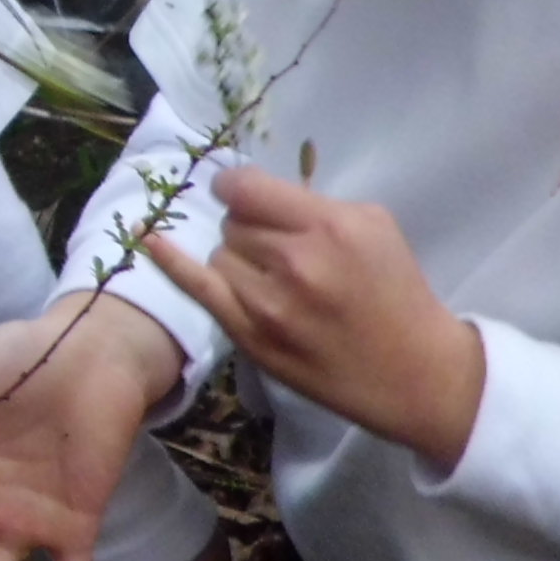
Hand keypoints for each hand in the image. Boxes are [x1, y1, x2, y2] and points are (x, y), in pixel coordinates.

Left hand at [144, 168, 482, 469]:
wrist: (415, 373)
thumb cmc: (396, 290)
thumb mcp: (370, 225)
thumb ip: (310, 202)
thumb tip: (254, 191)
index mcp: (327, 226)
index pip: (246, 188)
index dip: (241, 190)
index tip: (248, 197)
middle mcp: (294, 262)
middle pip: (232, 223)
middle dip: (251, 230)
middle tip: (284, 253)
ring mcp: (269, 306)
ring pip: (219, 256)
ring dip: (239, 261)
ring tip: (276, 280)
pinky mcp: (254, 341)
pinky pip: (199, 291)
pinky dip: (170, 263)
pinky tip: (145, 238)